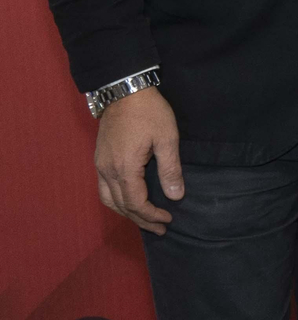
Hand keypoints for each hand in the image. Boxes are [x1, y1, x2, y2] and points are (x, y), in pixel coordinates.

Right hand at [95, 87, 180, 234]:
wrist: (124, 91)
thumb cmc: (149, 112)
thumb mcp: (167, 138)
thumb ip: (170, 169)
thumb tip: (176, 196)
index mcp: (125, 167)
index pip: (136, 203)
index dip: (152, 215)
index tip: (169, 219)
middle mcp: (107, 170)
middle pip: (121, 205)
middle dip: (141, 219)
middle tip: (160, 228)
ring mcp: (100, 165)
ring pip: (108, 199)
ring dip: (126, 213)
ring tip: (145, 220)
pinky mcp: (99, 158)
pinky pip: (104, 188)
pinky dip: (117, 200)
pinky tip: (130, 201)